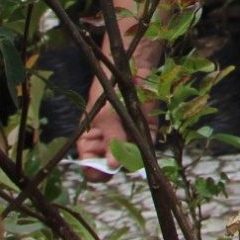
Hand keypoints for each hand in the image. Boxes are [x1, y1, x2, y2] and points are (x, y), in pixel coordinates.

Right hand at [74, 40, 154, 165]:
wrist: (132, 67)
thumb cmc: (108, 90)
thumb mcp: (105, 116)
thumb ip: (111, 140)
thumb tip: (112, 167)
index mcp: (91, 141)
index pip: (91, 166)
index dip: (96, 172)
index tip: (106, 171)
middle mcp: (110, 143)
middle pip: (113, 166)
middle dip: (118, 164)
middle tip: (123, 155)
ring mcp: (128, 138)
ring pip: (132, 159)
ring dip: (134, 156)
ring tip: (133, 141)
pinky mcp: (147, 131)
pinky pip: (148, 146)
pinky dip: (147, 145)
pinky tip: (142, 136)